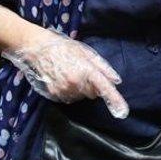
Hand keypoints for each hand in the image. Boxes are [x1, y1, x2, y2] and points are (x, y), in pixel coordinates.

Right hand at [2, 29, 129, 118]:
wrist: (37, 48)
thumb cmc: (63, 47)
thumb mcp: (85, 52)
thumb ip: (102, 67)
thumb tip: (115, 81)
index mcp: (85, 71)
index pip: (104, 88)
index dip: (115, 100)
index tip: (123, 111)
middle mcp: (75, 84)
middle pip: (93, 94)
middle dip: (92, 85)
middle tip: (82, 71)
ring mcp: (64, 91)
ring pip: (81, 96)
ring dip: (80, 88)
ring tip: (70, 72)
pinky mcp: (54, 95)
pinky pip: (69, 97)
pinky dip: (69, 90)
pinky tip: (62, 78)